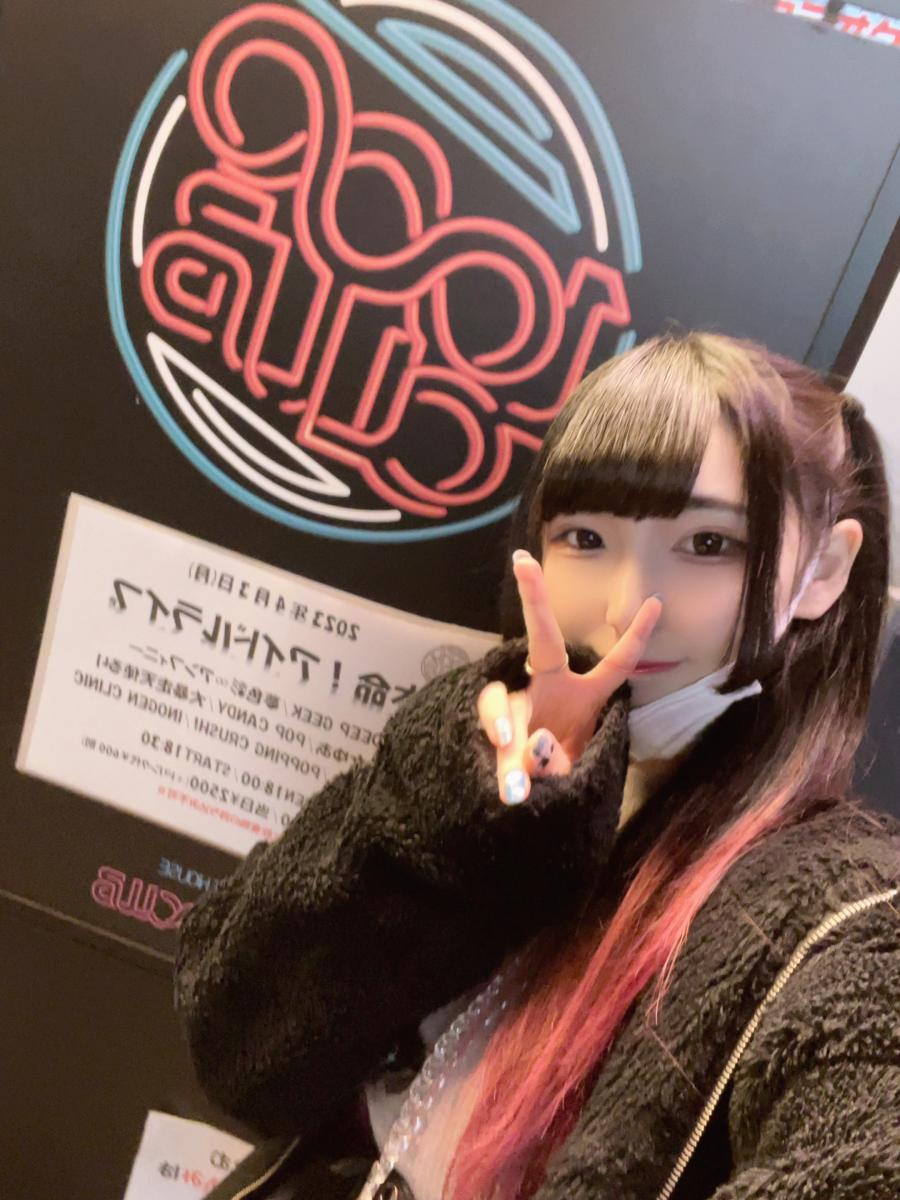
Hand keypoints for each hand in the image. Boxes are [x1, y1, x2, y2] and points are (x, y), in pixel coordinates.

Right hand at [477, 550, 661, 804]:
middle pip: (542, 642)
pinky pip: (491, 727)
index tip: (657, 602)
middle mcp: (547, 690)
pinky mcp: (491, 729)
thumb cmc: (556, 773)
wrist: (524, 800)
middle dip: (534, 600)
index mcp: (582, 696)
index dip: (635, 636)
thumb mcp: (568, 772)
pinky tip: (509, 786)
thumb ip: (555, 767)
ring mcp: (516, 707)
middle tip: (524, 564)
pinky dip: (500, 755)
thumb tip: (534, 752)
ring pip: (503, 700)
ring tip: (512, 755)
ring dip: (506, 725)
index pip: (614, 664)